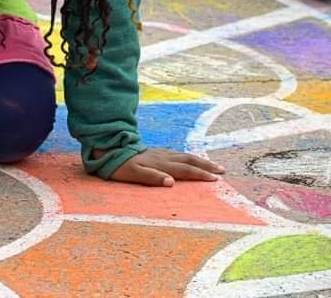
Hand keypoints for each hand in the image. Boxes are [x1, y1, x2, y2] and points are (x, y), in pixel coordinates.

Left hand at [105, 149, 225, 186]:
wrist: (109, 149)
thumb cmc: (120, 166)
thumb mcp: (133, 174)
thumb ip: (151, 177)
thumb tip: (171, 182)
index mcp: (161, 164)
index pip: (185, 170)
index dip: (200, 174)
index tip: (215, 179)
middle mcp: (163, 157)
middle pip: (189, 161)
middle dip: (206, 166)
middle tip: (222, 170)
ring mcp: (160, 153)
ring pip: (184, 156)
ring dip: (200, 160)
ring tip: (212, 165)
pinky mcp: (155, 152)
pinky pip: (177, 154)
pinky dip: (188, 157)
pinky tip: (190, 159)